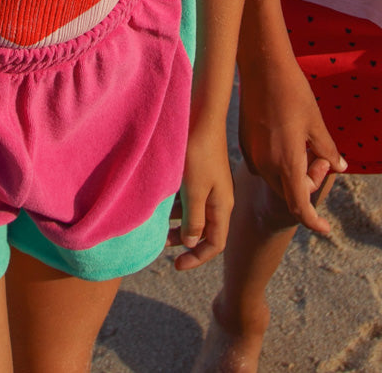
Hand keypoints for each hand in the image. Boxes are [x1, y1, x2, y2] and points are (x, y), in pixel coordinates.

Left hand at [168, 118, 233, 270]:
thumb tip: (191, 243)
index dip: (197, 258)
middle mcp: (220, 198)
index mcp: (223, 206)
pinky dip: (178, 207)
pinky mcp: (202, 174)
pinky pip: (191, 199)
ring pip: (196, 215)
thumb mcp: (194, 191)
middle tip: (161, 245)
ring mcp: (212, 185)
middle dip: (185, 242)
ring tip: (158, 226)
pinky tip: (161, 203)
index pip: (216, 244)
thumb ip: (194, 221)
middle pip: (206, 231)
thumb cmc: (199, 153)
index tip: (176, 265)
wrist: (202, 116)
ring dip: (179, 224)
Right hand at [238, 52, 344, 234]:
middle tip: (321, 159)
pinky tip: (287, 137)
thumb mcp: (316, 123)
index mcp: (287, 162)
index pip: (300, 206)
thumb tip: (341, 168)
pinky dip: (278, 163)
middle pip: (289, 193)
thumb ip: (328, 150)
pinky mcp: (244, 144)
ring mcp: (252, 155)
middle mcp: (266, 164)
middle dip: (307, 186)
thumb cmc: (293, 92)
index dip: (314, 221)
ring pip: (276, 179)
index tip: (325, 229)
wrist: (261, 66)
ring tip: (305, 145)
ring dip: (293, 174)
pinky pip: (264, 165)